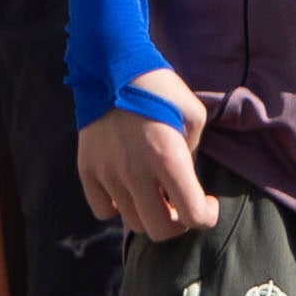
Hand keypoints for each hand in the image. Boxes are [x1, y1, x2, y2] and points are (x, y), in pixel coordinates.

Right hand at [78, 72, 215, 241]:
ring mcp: (108, 173)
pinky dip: (118, 207)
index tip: (207, 202)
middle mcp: (136, 172)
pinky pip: (104, 210)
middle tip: (180, 204)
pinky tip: (128, 189)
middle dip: (177, 223)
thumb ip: (192, 151)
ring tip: (154, 193)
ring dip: (150, 214)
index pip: (193, 216)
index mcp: (168, 158)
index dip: (206, 216)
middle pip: (160, 230)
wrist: (111, 64)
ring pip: (133, 222)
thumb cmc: (159, 87)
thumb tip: (185, 174)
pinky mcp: (88, 170)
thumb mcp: (193, 114)